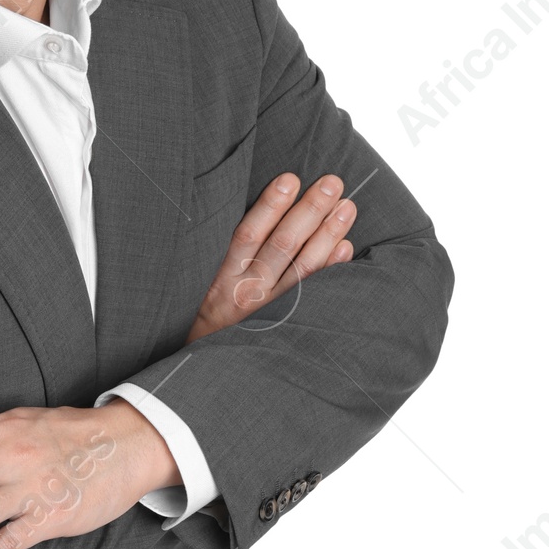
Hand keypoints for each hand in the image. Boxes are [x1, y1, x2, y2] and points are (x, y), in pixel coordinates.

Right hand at [186, 170, 355, 342]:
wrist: (207, 369)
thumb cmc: (207, 319)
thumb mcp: (201, 286)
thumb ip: (227, 255)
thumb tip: (263, 212)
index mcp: (222, 279)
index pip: (248, 234)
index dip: (270, 206)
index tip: (290, 179)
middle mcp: (247, 294)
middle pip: (282, 245)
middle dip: (310, 211)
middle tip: (332, 183)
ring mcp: (269, 312)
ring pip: (303, 268)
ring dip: (327, 234)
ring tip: (347, 207)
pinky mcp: (286, 326)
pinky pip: (313, 295)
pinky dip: (330, 269)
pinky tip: (345, 247)